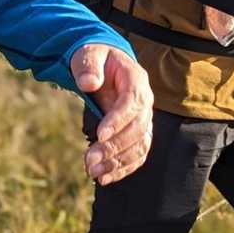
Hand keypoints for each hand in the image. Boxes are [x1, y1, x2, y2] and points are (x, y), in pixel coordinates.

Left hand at [72, 44, 152, 185]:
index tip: (99, 135)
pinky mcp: (138, 133)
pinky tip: (104, 178)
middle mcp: (145, 102)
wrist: (105, 65)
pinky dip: (123, 168)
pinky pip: (137, 154)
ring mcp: (144, 119)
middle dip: (114, 147)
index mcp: (136, 80)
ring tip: (93, 172)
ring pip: (139, 146)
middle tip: (90, 160)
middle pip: (137, 129)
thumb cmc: (96, 57)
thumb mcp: (89, 54)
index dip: (118, 120)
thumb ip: (88, 66)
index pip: (132, 103)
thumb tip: (88, 83)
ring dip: (117, 162)